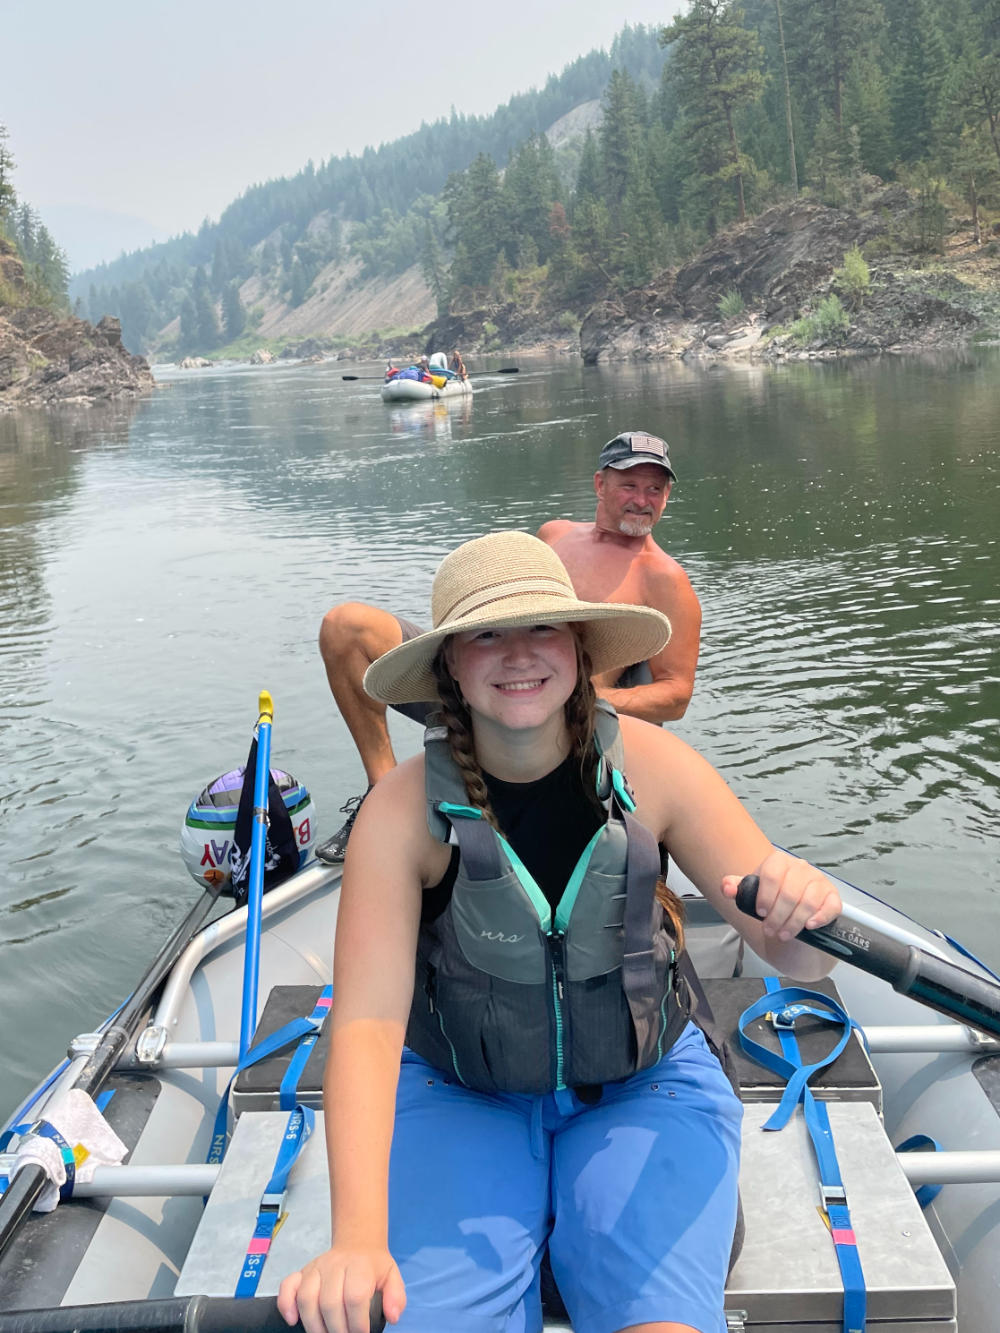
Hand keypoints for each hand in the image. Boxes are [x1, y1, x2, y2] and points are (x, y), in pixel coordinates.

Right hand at [277, 1245, 404, 1332]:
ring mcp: (315, 1268)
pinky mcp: (301, 1273)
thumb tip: (393, 1316)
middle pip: (329, 1302)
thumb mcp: (392, 1276)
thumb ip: (396, 1296)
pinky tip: (292, 1321)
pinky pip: (287, 1286)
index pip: (354, 1296)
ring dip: (314, 1326)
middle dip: (337, 1330)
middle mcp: (334, 1265)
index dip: (357, 1322)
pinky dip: (286, 1304)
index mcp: (359, 1266)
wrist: (357, 1244)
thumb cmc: (373, 1267)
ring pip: (307, 1298)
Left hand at [722, 848, 840, 942]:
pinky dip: (820, 918)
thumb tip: (726, 887)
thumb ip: (738, 889)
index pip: (772, 874)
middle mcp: (801, 868)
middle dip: (778, 916)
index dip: (765, 896)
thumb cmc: (772, 900)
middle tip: (770, 932)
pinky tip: (809, 927)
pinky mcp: (833, 896)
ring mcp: (819, 881)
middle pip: (790, 892)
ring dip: (794, 922)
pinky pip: (831, 906)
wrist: (793, 913)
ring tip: (783, 935)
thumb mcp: (753, 894)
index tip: (760, 913)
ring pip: (808, 902)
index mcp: (779, 862)